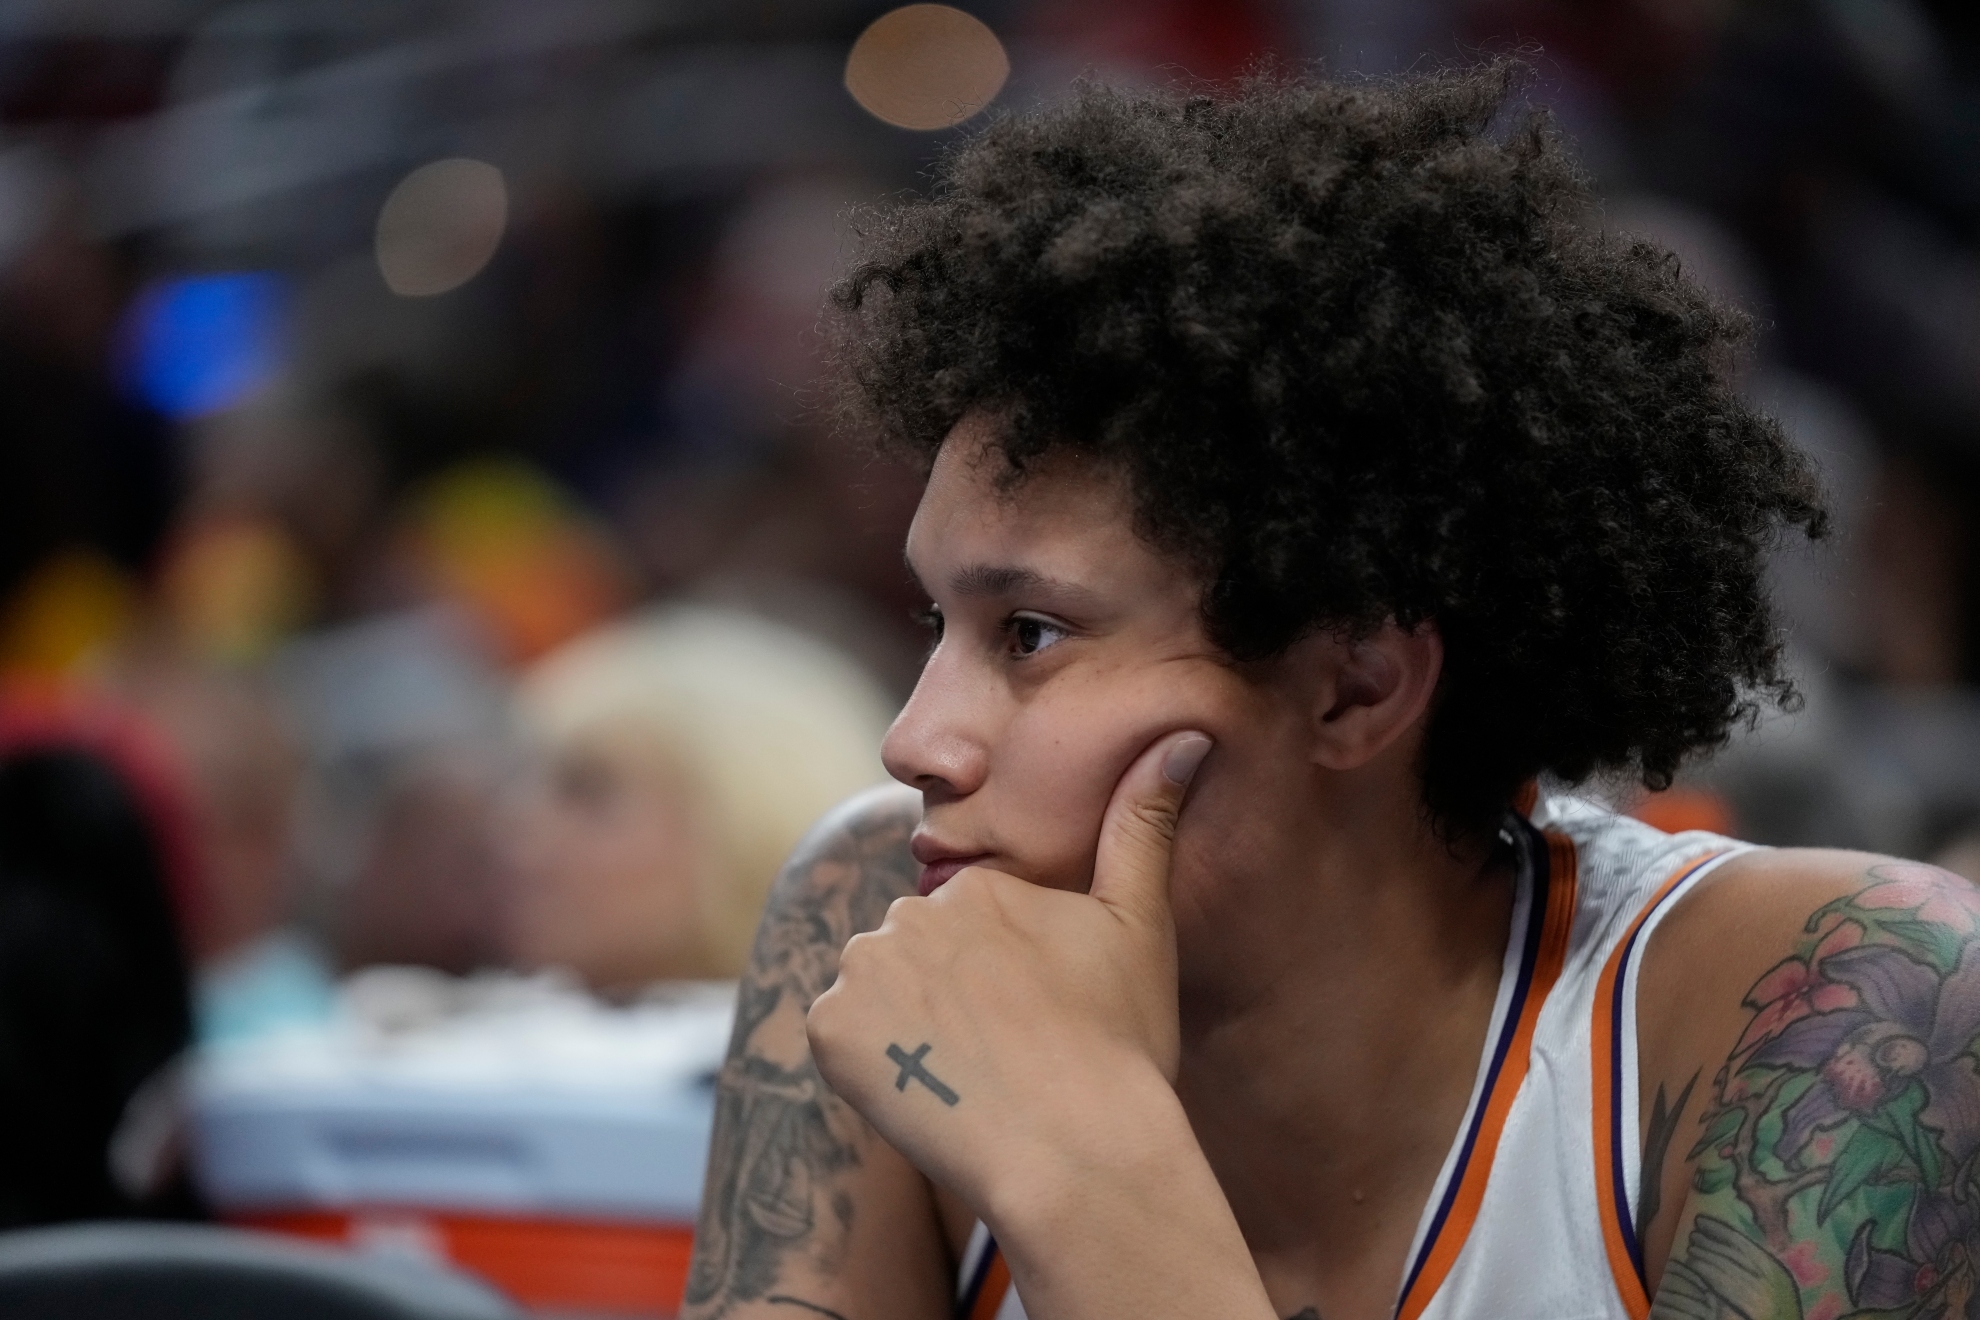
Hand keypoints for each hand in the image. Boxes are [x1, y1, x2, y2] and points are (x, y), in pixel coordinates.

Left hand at [804, 730, 1212, 1223]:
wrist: (1075, 1150)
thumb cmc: (1120, 1047)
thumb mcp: (1142, 927)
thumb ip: (1145, 825)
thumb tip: (1186, 736)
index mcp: (978, 887)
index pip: (968, 931)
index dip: (1001, 984)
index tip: (1035, 1024)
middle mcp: (910, 913)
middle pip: (917, 957)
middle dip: (946, 997)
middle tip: (1002, 1054)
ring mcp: (864, 971)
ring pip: (875, 993)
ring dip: (903, 1028)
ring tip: (965, 1073)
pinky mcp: (829, 1031)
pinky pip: (839, 1040)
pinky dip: (868, 1067)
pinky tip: (925, 1090)